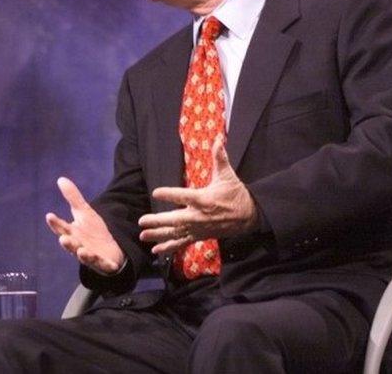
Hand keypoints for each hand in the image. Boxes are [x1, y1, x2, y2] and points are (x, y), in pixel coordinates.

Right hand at [45, 177, 124, 273]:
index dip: (55, 223)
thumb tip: (60, 179)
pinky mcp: (104, 264)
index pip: (61, 227)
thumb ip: (72, 197)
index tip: (49, 216)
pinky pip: (104, 265)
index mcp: (72, 233)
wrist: (109, 250)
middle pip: (71, 244)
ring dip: (83, 255)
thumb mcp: (84, 212)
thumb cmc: (92, 231)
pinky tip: (108, 264)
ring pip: (85, 256)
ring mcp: (90, 256)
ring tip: (81, 251)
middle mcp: (78, 245)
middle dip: (67, 243)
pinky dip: (105, 265)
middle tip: (63, 238)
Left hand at [138, 136, 258, 254]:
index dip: (169, 194)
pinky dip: (169, 247)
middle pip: (175, 220)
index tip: (156, 192)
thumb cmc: (236, 194)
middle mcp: (199, 216)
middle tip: (142, 221)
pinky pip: (182, 243)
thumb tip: (219, 140)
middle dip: (157, 221)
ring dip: (158, 235)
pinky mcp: (199, 236)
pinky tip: (156, 251)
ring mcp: (198, 228)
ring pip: (176, 233)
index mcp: (204, 199)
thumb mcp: (228, 176)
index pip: (183, 196)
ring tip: (142, 236)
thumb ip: (220, 158)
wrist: (250, 216)